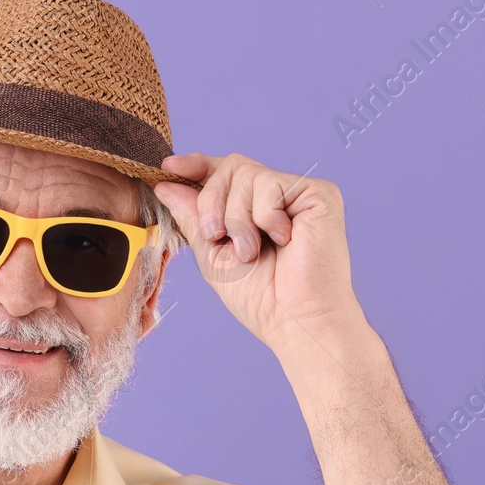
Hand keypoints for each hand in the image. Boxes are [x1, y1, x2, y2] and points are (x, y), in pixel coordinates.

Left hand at [155, 153, 362, 349]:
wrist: (293, 319)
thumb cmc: (259, 296)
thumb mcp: (212, 254)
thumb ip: (192, 217)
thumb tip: (166, 184)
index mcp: (253, 208)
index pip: (224, 171)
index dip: (196, 165)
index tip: (169, 168)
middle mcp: (278, 196)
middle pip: (231, 166)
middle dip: (211, 202)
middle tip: (217, 237)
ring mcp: (298, 193)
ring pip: (247, 174)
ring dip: (237, 219)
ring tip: (252, 251)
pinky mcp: (318, 193)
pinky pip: (271, 184)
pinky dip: (265, 218)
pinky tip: (285, 241)